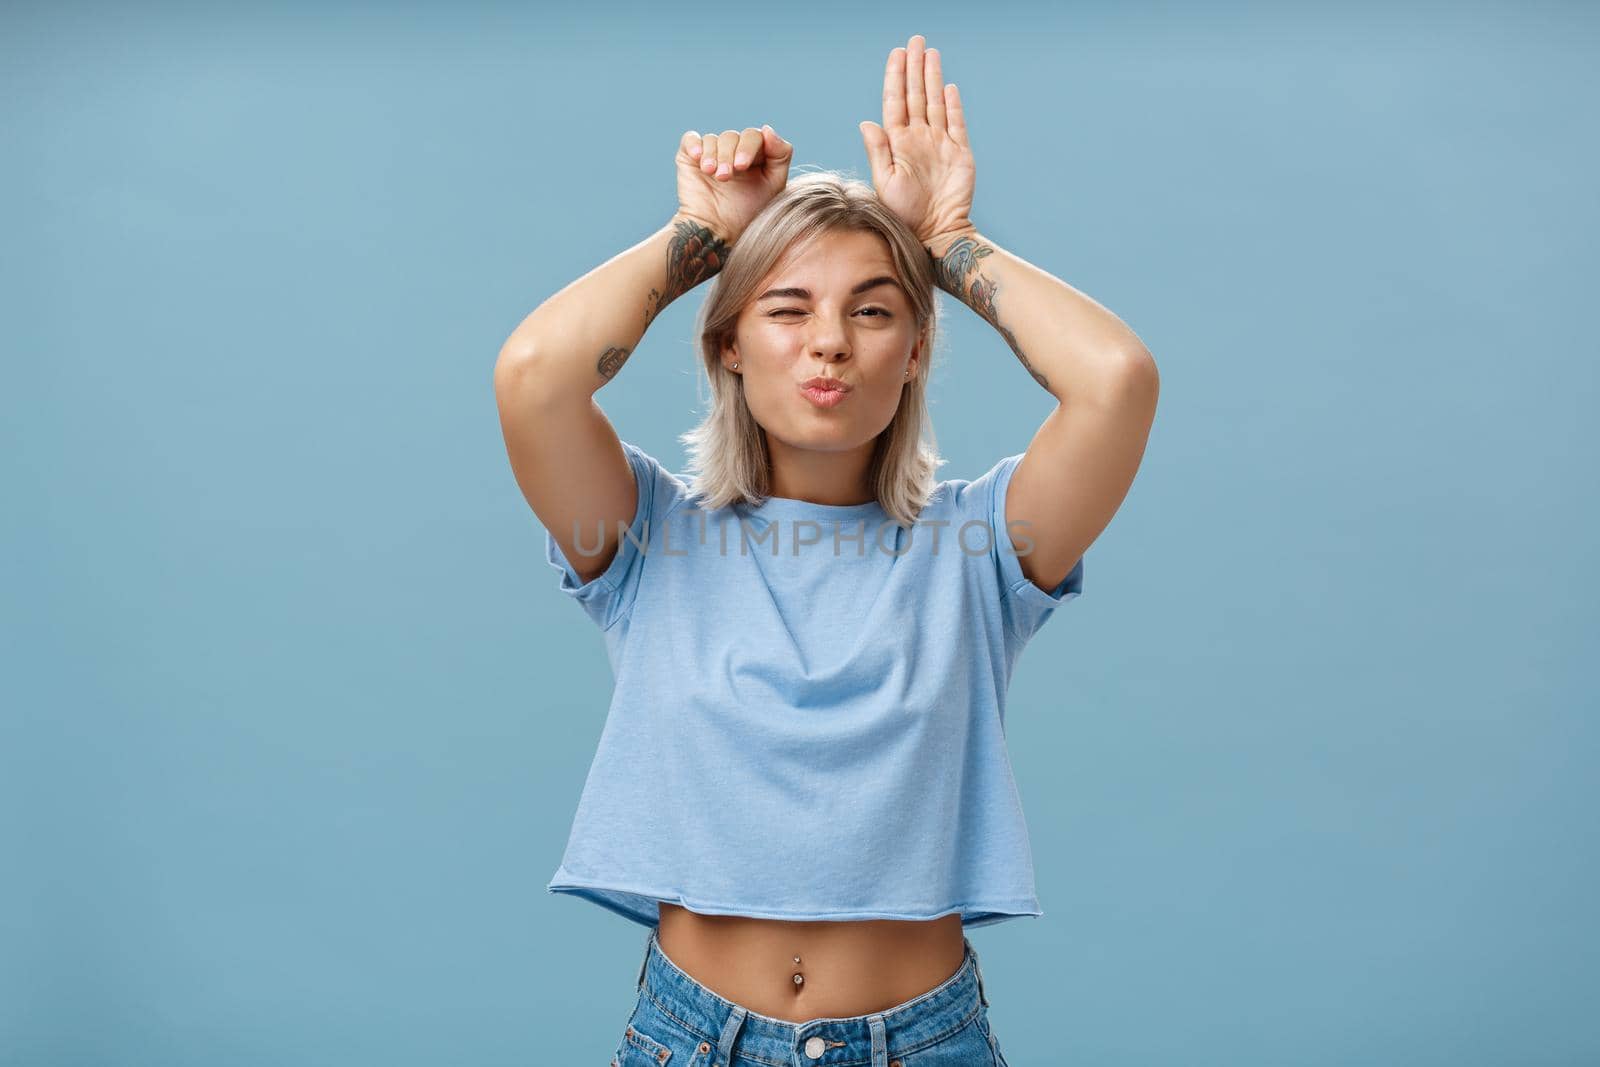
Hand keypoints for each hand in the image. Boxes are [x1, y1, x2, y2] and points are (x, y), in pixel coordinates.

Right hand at [675, 125, 793, 244]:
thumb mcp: (773, 185)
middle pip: (734, 136)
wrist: (716, 230)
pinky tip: (698, 159)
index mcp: (755, 155)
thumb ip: (780, 155)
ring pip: (714, 139)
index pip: (755, 136)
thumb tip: (768, 128)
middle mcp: (733, 151)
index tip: (743, 166)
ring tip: (714, 176)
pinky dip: (694, 144)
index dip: (749, 147)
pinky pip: (691, 139)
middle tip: (727, 176)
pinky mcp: (690, 157)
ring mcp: (712, 153)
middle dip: (730, 154)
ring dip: (714, 157)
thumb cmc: (747, 213)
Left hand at [859, 34, 975, 246]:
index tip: (897, 54)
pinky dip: (953, 105)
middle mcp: (918, 139)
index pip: (895, 102)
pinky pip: (956, 124)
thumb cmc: (904, 215)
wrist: (934, 234)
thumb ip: (879, 151)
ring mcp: (939, 145)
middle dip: (914, 67)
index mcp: (898, 143)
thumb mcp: (885, 183)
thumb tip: (866, 122)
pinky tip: (948, 87)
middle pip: (916, 95)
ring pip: (935, 103)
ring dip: (932, 77)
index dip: (896, 77)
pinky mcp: (960, 154)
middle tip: (915, 41)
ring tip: (930, 53)